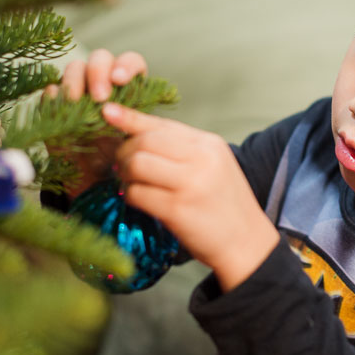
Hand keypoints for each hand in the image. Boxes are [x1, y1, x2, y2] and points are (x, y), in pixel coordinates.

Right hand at [42, 49, 147, 195]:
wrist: (91, 180)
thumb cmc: (118, 157)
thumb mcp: (130, 140)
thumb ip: (126, 120)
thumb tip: (109, 106)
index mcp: (127, 87)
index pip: (130, 62)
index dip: (126, 66)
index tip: (120, 80)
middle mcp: (102, 82)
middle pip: (100, 58)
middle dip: (98, 72)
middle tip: (100, 97)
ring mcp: (77, 90)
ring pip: (74, 68)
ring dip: (75, 81)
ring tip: (76, 101)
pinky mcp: (55, 104)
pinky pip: (51, 91)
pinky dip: (55, 97)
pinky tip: (59, 109)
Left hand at [102, 102, 280, 291]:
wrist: (246, 243)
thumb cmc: (224, 204)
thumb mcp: (213, 166)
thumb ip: (182, 149)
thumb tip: (136, 135)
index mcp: (208, 144)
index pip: (162, 124)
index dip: (130, 117)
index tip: (108, 112)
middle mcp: (201, 158)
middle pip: (144, 142)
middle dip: (124, 152)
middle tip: (122, 166)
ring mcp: (189, 184)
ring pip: (137, 164)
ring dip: (125, 174)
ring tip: (130, 183)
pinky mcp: (177, 209)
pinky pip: (137, 194)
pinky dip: (131, 196)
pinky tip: (139, 201)